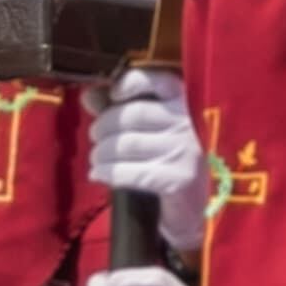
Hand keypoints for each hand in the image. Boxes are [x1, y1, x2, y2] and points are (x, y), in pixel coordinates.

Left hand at [88, 71, 207, 252]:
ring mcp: (186, 150)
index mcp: (186, 101)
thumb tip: (89, 95)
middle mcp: (190, 121)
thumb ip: (121, 107)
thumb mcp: (152, 129)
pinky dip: (107, 173)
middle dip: (104, 126)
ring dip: (101, 153)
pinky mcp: (179, 179)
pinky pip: (130, 172)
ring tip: (96, 159)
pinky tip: (98, 174)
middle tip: (96, 137)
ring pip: (127, 144)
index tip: (113, 95)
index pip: (156, 80)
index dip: (130, 84)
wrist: (196, 205)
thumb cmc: (169, 158)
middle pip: (133, 114)